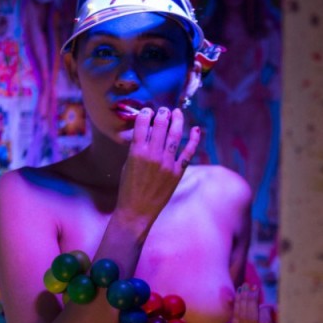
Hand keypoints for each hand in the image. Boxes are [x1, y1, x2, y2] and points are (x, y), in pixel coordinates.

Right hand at [115, 107, 200, 227]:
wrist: (137, 211)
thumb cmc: (128, 188)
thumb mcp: (127, 164)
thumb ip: (137, 148)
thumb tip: (146, 132)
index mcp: (136, 151)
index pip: (142, 123)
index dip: (146, 113)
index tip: (148, 111)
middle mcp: (152, 155)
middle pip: (160, 125)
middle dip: (163, 114)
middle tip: (164, 111)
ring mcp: (166, 163)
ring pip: (175, 135)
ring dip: (177, 120)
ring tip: (177, 113)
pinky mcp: (177, 173)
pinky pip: (188, 152)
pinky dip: (193, 139)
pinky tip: (195, 129)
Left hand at [229, 284, 277, 322]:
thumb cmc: (272, 321)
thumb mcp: (277, 316)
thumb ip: (276, 312)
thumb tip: (277, 309)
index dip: (262, 310)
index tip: (261, 296)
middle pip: (250, 320)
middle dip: (249, 301)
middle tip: (248, 287)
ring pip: (241, 319)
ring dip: (241, 301)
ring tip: (243, 288)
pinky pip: (234, 320)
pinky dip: (236, 306)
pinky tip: (238, 296)